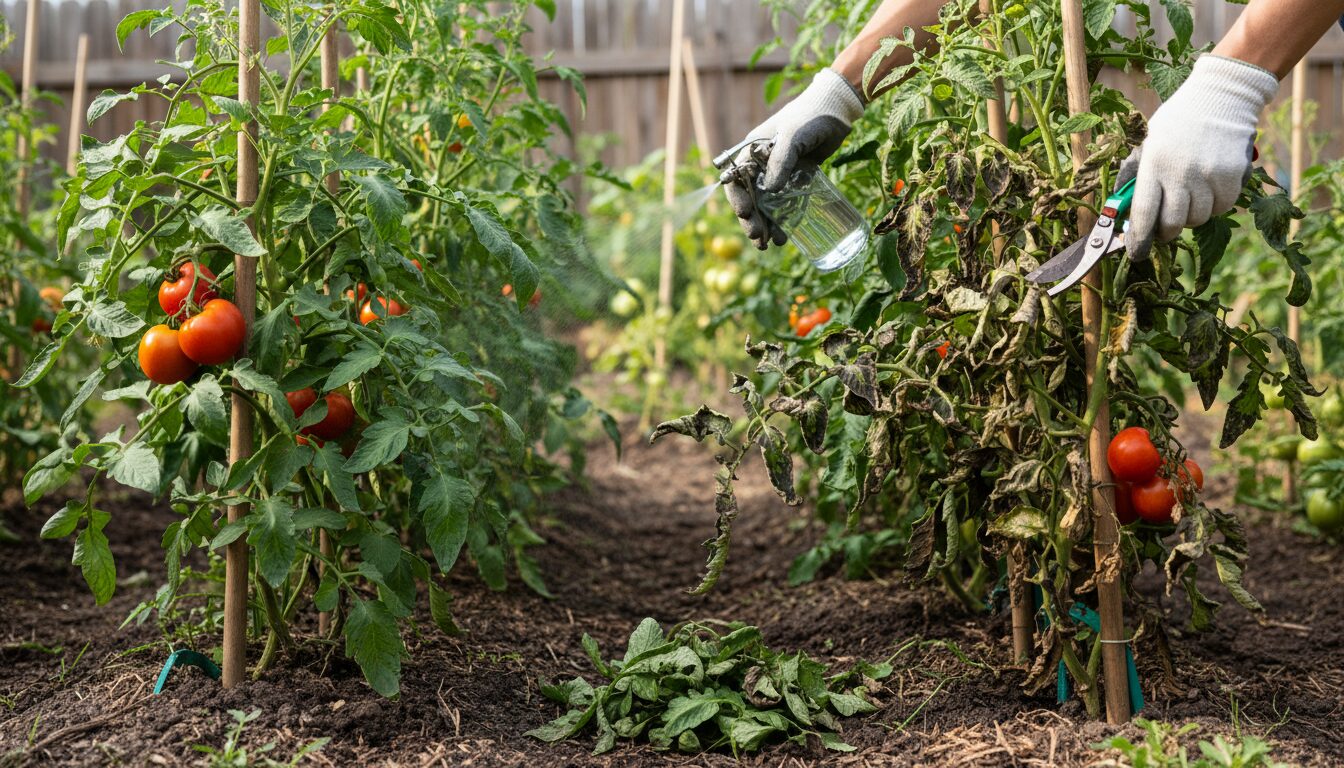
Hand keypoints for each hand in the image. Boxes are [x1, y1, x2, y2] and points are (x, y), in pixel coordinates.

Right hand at [719, 68, 863, 249]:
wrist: (837, 109)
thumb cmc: (810, 117)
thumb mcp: (792, 136)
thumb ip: (781, 161)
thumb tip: (771, 190)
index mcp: (752, 151)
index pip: (736, 178)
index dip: (737, 198)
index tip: (746, 214)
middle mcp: (761, 164)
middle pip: (750, 197)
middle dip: (752, 220)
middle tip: (759, 239)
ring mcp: (779, 172)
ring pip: (767, 205)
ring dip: (767, 225)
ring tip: (771, 244)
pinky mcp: (796, 178)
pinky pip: (786, 203)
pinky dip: (784, 219)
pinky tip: (786, 234)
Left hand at [1121, 55, 1277, 259]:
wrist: (1222, 96)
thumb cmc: (1177, 123)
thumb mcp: (1147, 143)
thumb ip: (1134, 176)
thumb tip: (1120, 211)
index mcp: (1153, 164)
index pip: (1143, 213)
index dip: (1139, 239)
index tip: (1136, 253)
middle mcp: (1180, 172)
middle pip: (1172, 223)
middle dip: (1166, 231)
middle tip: (1165, 226)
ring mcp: (1209, 175)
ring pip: (1198, 219)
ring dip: (1191, 216)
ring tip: (1189, 196)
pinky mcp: (1233, 176)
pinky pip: (1222, 208)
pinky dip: (1214, 206)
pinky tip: (1209, 189)